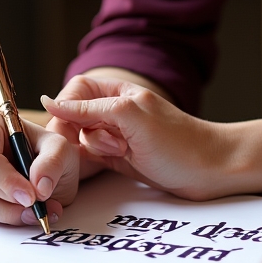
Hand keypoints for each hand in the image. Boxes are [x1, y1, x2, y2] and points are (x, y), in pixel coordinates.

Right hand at [0, 109, 79, 225]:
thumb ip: (53, 162)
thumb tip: (39, 186)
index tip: (31, 197)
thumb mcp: (61, 150)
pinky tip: (16, 209)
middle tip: (38, 208)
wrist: (43, 169)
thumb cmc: (47, 153)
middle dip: (11, 201)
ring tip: (34, 212)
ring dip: (8, 214)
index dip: (8, 181)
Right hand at [41, 77, 227, 199]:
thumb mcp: (131, 116)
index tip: (66, 130)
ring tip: (124, 152)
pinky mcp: (119, 159)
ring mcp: (117, 136)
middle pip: (74, 119)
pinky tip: (117, 161)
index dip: (66, 110)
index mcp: (118, 92)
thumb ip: (90, 107)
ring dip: (98, 149)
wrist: (211, 171)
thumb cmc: (178, 141)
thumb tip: (50, 102)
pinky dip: (95, 163)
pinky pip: (92, 158)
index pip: (75, 91)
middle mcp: (115, 112)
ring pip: (82, 141)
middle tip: (110, 144)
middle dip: (84, 134)